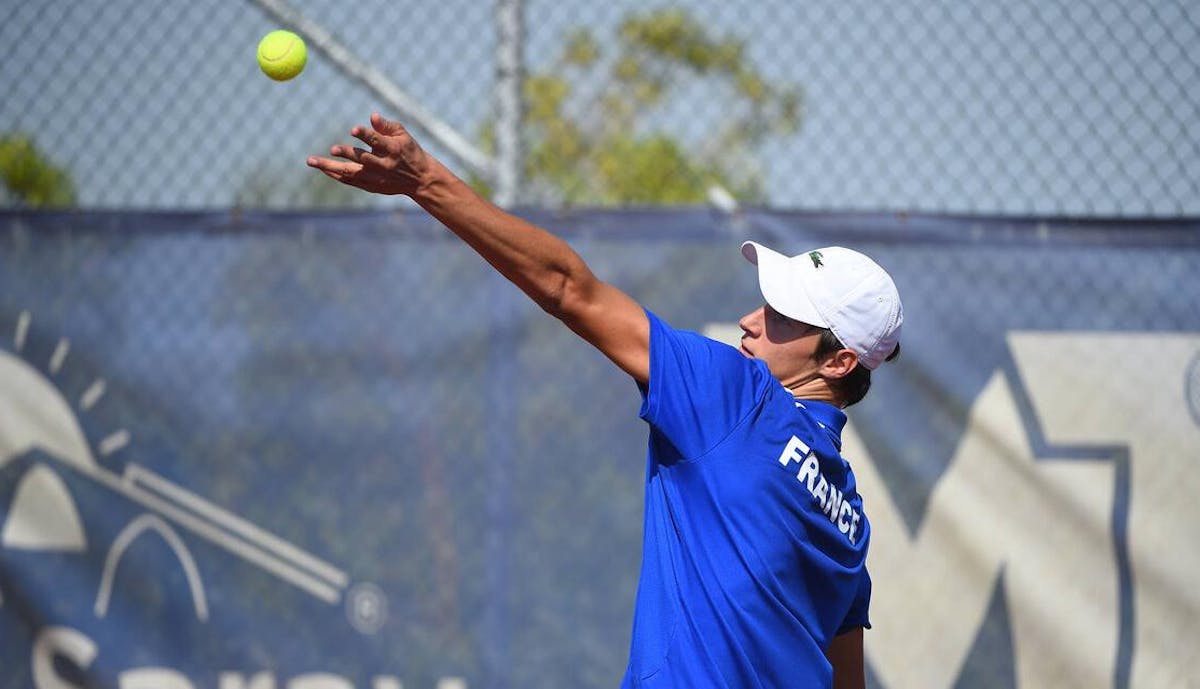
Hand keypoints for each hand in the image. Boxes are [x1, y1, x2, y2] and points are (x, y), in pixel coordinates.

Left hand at [306, 113, 431, 195]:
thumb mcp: (403, 135)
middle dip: (346, 153)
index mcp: (393, 149)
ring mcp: (376, 177)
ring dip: (330, 167)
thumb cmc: (409, 151)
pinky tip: (322, 168)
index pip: (377, 141)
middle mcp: (384, 164)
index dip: (365, 135)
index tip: (354, 129)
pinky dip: (336, 175)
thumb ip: (387, 126)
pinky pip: (350, 181)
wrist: (420, 179)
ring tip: (312, 161)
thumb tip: (372, 116)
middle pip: (362, 159)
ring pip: (351, 172)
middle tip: (331, 149)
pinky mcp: (372, 186)